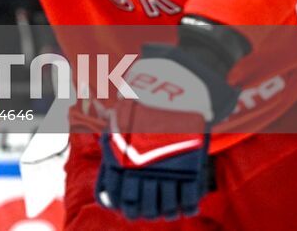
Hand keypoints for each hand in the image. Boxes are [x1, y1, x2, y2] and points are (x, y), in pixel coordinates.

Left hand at [96, 27, 242, 220]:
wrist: (175, 84)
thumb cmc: (143, 99)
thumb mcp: (120, 118)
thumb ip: (112, 143)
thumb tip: (106, 155)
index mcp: (119, 157)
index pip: (115, 195)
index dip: (119, 205)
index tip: (124, 207)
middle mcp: (141, 168)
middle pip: (139, 206)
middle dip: (141, 212)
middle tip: (145, 212)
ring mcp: (167, 170)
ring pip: (164, 208)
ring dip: (163, 212)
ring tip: (164, 211)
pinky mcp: (190, 169)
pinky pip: (189, 199)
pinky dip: (186, 206)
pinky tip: (184, 206)